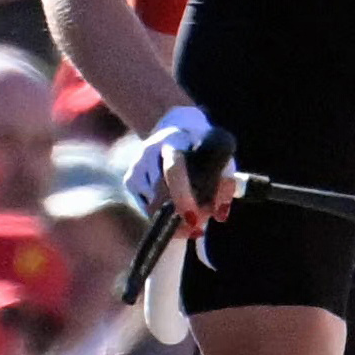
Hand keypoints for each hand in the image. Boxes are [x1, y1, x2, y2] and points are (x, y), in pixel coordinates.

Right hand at [126, 108, 232, 234]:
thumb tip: (220, 216)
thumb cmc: (204, 145)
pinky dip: (163, 216)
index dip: (183, 197)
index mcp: (173, 141)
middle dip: (180, 217)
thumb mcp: (221, 156)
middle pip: (160, 194)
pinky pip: (146, 208)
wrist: (176, 126)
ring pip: (153, 206)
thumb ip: (225, 183)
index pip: (174, 170)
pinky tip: (176, 208)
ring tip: (194, 216)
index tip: (195, 219)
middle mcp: (149, 152)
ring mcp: (136, 166)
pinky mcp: (129, 179)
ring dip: (173, 219)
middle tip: (199, 228)